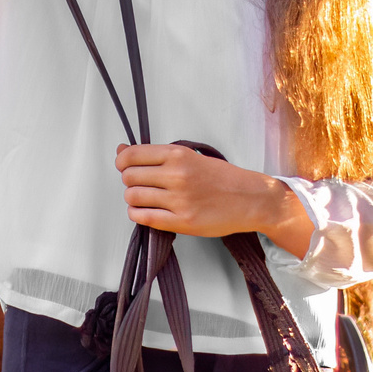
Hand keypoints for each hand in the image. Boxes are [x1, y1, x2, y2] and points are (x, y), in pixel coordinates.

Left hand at [115, 144, 313, 256]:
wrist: (250, 199)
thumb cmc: (223, 178)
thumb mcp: (191, 157)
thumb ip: (158, 156)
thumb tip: (123, 150)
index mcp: (178, 156)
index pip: (132, 156)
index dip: (122, 161)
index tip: (124, 165)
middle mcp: (176, 176)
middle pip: (129, 177)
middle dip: (128, 180)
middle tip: (139, 183)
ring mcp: (179, 200)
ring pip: (133, 198)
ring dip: (133, 199)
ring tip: (145, 198)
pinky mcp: (182, 222)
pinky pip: (145, 218)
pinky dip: (138, 214)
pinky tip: (144, 211)